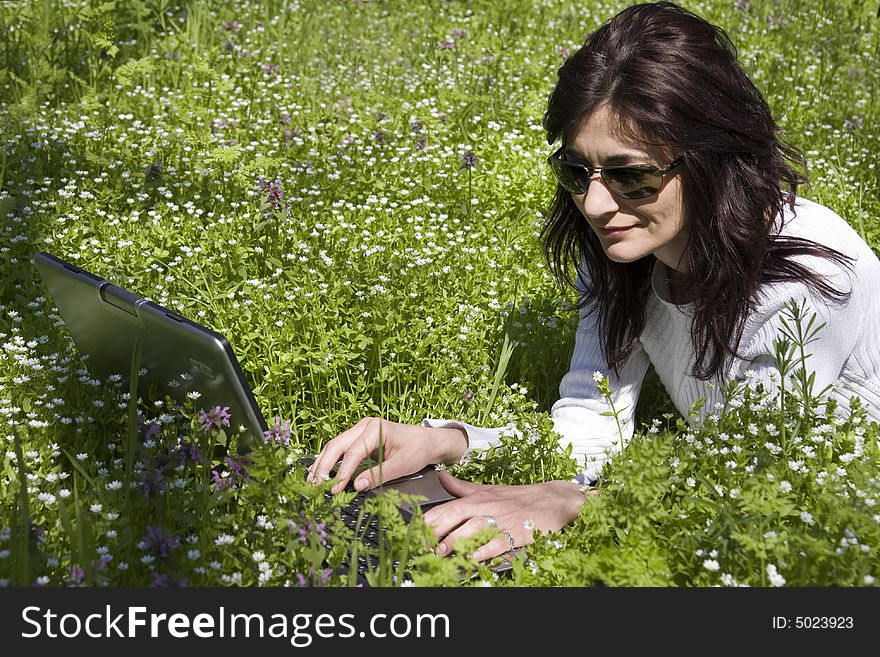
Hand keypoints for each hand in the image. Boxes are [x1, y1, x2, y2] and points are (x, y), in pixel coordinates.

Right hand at [307, 417, 467, 493]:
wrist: (427, 441)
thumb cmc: (417, 449)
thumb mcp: (402, 465)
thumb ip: (379, 475)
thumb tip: (358, 486)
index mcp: (375, 428)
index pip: (353, 452)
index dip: (342, 472)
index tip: (335, 489)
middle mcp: (364, 426)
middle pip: (337, 445)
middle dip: (324, 466)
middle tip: (316, 486)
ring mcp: (360, 430)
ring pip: (335, 446)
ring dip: (322, 464)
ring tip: (312, 482)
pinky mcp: (358, 438)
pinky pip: (340, 449)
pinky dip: (329, 461)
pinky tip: (319, 473)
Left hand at [423, 471, 588, 561]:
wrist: (553, 499)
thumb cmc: (517, 497)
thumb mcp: (488, 489)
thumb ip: (462, 487)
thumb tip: (441, 477)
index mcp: (477, 497)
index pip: (447, 506)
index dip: (429, 519)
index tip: (414, 530)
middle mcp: (486, 507)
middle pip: (455, 515)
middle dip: (436, 530)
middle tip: (421, 544)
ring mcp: (501, 520)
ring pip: (474, 528)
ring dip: (456, 540)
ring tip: (441, 552)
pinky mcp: (516, 533)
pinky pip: (498, 542)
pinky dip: (484, 549)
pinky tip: (472, 557)